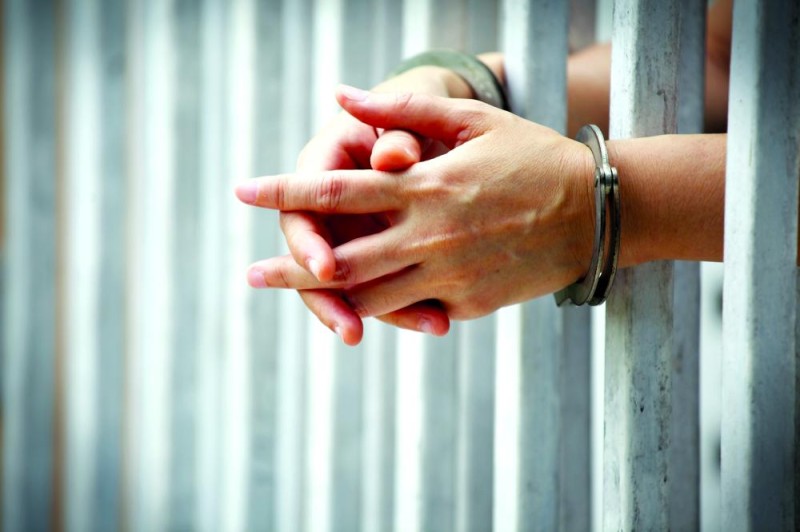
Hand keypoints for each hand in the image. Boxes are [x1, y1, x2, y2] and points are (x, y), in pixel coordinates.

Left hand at [238, 88, 594, 328]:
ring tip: (287, 295)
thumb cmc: (532, 158)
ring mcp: (447, 274)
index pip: (337, 190)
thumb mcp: (472, 122)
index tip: (243, 191)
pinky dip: (381, 309)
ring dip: (321, 299)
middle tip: (249, 273)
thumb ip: (401, 112)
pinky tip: (354, 308)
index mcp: (424, 185)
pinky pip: (412, 310)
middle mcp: (428, 235)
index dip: (284, 192)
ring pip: (368, 298)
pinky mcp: (467, 303)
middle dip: (288, 268)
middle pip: (339, 260)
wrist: (594, 214)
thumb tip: (340, 94)